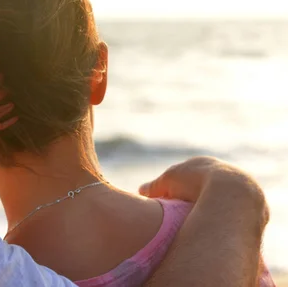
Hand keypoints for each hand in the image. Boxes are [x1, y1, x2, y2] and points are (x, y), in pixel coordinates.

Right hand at [139, 156, 268, 223]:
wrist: (232, 192)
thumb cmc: (195, 182)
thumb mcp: (167, 182)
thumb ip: (154, 187)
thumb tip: (140, 191)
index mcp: (204, 164)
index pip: (189, 176)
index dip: (177, 189)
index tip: (168, 203)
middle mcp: (225, 172)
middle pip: (208, 187)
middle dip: (197, 199)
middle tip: (183, 215)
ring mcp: (240, 188)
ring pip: (224, 201)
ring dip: (213, 210)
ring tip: (199, 226)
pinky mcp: (254, 206)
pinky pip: (235, 214)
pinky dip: (226, 220)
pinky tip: (217, 231)